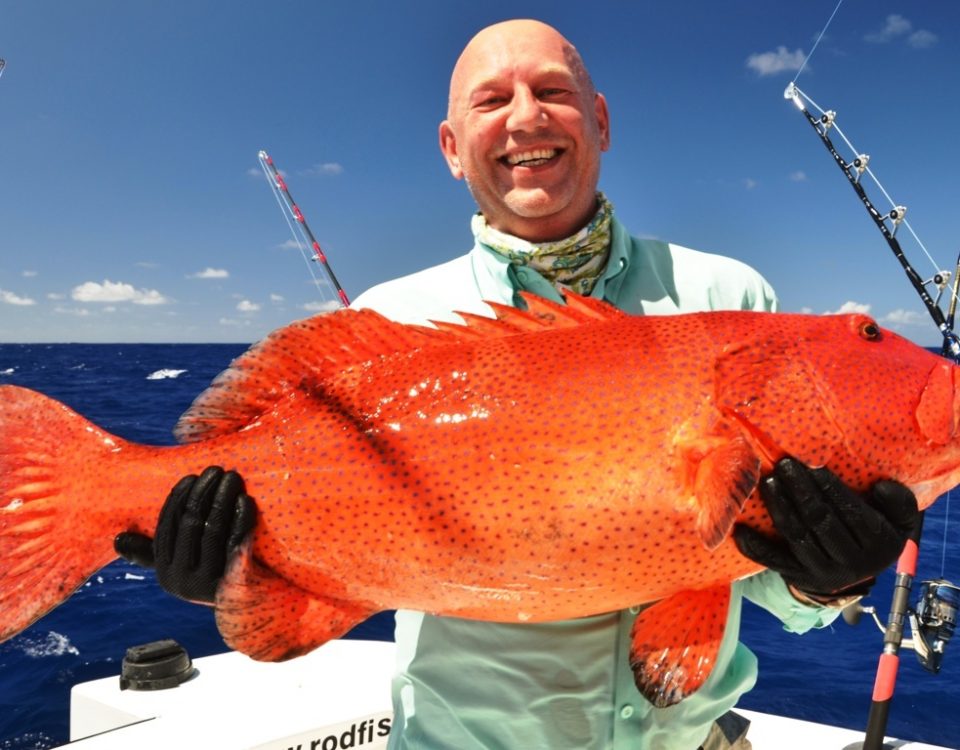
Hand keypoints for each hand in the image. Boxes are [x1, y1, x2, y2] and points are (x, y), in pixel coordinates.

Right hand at [114, 466, 256, 603]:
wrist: (247, 607)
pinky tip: (245, 500)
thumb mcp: (179, 567)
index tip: (192, 477)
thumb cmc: (210, 576)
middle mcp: (181, 579)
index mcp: (165, 571)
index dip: (179, 498)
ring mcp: (207, 582)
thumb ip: (152, 553)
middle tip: (217, 470)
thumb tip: (119, 539)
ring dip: (223, 499)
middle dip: (204, 492)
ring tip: (232, 478)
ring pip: (213, 531)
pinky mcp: (233, 581)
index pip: (168, 526)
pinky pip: (236, 543)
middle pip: (191, 524)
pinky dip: (241, 519)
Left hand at [733, 458, 918, 601]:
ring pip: (797, 537)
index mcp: (879, 545)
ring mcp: (822, 572)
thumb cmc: (872, 533)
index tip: (813, 465)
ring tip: (768, 481)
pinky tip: (740, 528)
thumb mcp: (898, 520)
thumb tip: (880, 487)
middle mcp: (852, 563)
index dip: (831, 488)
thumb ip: (899, 502)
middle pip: (821, 522)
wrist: (852, 575)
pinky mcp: (797, 577)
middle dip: (801, 492)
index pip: (852, 513)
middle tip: (784, 464)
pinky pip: (773, 561)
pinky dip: (755, 546)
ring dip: (780, 507)